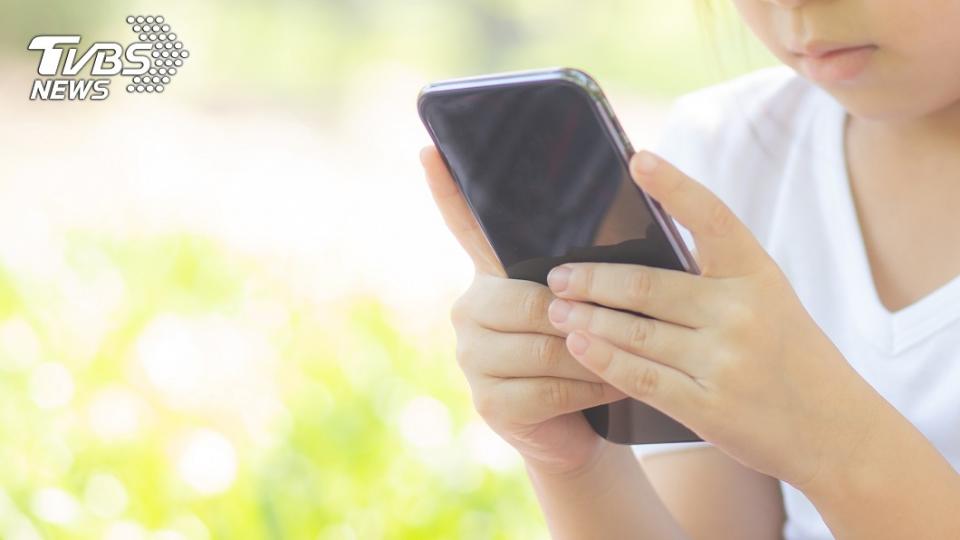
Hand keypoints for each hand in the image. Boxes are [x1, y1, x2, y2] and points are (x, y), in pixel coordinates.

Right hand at [420, 145, 626, 475]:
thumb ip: (580, 272)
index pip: (465, 228)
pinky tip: (615, 385)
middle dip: (581, 316)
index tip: (428, 148)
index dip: (446, 190)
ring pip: (546, 346)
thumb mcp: (580, 306)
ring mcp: (472, 357)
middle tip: (624, 321)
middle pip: (528, 300)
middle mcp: (469, 310)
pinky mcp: (489, 401)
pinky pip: (551, 387)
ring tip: (632, 355)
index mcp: (490, 277)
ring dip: (596, 353)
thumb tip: (614, 225)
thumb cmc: (581, 352)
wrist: (573, 424)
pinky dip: (592, 387)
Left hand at [544, 150, 885, 489]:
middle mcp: (743, 312)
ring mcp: (725, 361)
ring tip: (556, 311)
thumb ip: (714, 279)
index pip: (714, 219)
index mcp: (759, 275)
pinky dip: (602, 359)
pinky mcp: (709, 407)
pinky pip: (640, 377)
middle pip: (647, 286)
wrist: (840, 433)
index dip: (675, 186)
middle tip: (557, 276)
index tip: (638, 158)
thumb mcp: (768, 303)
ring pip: (635, 332)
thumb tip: (632, 259)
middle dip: (593, 280)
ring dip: (586, 319)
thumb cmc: (790, 357)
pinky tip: (577, 346)